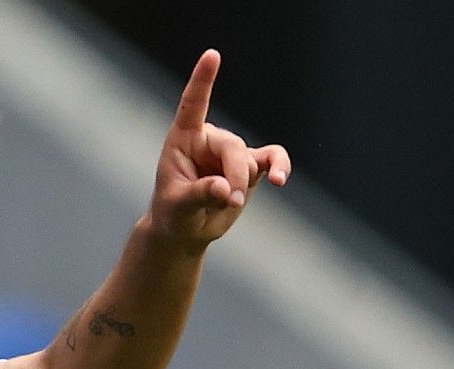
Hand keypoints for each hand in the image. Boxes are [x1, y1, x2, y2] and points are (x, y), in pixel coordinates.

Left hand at [148, 50, 290, 248]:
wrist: (186, 228)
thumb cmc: (173, 213)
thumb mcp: (177, 206)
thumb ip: (199, 194)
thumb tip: (227, 189)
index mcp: (183, 138)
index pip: (193, 104)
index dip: (203, 80)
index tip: (212, 55)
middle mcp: (209, 139)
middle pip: (233, 147)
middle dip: (235, 175)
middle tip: (229, 200)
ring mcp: (232, 152)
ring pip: (249, 161)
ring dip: (242, 185)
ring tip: (227, 202)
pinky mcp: (251, 165)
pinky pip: (273, 158)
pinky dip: (280, 167)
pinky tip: (279, 179)